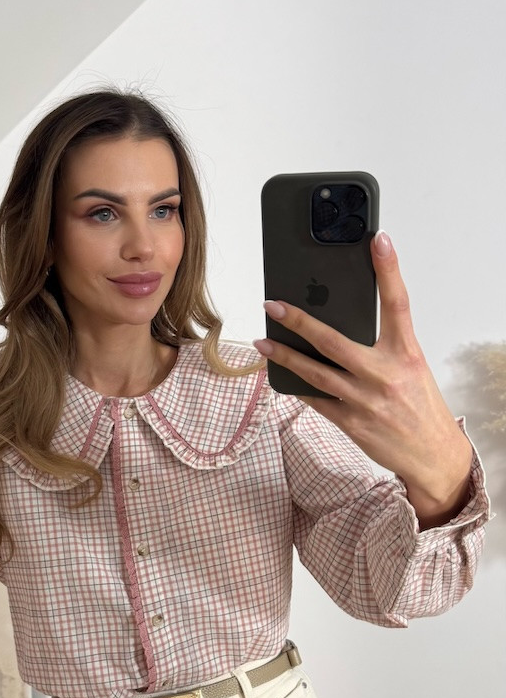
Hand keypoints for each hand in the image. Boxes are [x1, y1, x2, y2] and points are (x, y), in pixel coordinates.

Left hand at [252, 231, 473, 527]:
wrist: (435, 457)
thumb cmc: (421, 407)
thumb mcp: (413, 368)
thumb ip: (385, 345)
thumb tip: (345, 322)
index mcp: (407, 353)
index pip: (398, 304)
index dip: (389, 269)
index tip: (378, 240)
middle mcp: (385, 374)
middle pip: (334, 340)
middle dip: (299, 321)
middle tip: (274, 305)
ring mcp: (365, 401)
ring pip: (315, 373)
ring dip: (284, 356)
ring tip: (263, 343)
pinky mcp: (352, 423)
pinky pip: (316, 400)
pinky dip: (297, 386)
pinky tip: (279, 376)